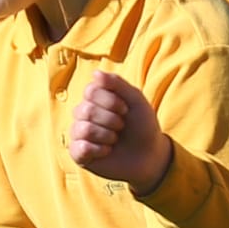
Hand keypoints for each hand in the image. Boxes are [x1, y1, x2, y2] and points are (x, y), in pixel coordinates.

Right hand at [68, 70, 173, 193]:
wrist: (149, 154)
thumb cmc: (142, 125)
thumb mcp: (135, 99)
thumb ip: (117, 83)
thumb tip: (95, 73)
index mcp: (94, 99)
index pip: (90, 91)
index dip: (110, 101)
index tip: (125, 110)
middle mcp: (83, 115)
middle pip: (86, 110)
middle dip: (111, 119)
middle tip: (122, 127)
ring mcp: (79, 135)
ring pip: (83, 129)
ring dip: (107, 135)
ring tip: (115, 140)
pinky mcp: (79, 154)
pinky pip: (80, 148)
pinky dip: (99, 150)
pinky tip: (107, 151)